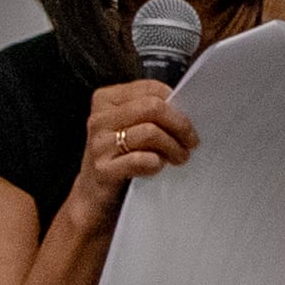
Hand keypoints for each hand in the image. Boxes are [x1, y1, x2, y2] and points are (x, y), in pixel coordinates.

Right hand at [73, 76, 196, 226]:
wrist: (92, 197)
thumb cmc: (118, 159)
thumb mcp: (129, 128)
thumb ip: (149, 113)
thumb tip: (185, 110)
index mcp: (106, 100)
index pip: (150, 88)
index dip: (176, 104)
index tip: (187, 121)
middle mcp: (100, 118)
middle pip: (153, 107)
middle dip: (179, 124)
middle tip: (191, 141)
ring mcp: (99, 144)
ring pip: (150, 132)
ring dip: (173, 147)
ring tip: (179, 157)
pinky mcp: (103, 169)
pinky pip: (141, 159)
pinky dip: (156, 163)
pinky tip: (158, 167)